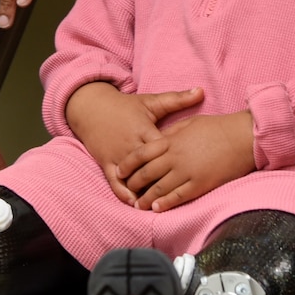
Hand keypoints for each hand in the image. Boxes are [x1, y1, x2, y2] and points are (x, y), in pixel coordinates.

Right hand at [65, 83, 205, 203]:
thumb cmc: (126, 106)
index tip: (190, 169)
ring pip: (132, 177)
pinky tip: (135, 204)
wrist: (92, 109)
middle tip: (177, 194)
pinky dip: (124, 194)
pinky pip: (114, 182)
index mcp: (143, 128)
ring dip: (144, 191)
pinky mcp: (106, 163)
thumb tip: (202, 91)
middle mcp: (130, 144)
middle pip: (148, 166)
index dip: (174, 158)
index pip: (161, 147)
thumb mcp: (150, 101)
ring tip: (158, 204)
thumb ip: (177, 99)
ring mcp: (117, 155)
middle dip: (160, 180)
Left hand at [116, 111, 254, 211]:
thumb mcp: (190, 123)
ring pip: (159, 188)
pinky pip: (178, 196)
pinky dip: (165, 203)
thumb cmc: (218, 127)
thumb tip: (160, 138)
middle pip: (147, 173)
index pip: (142, 153)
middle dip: (134, 183)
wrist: (242, 137)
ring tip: (138, 205)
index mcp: (172, 140)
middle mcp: (175, 157)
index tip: (120, 171)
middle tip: (128, 190)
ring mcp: (187, 172)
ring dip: (146, 198)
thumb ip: (172, 132)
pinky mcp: (200, 184)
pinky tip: (157, 208)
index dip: (129, 164)